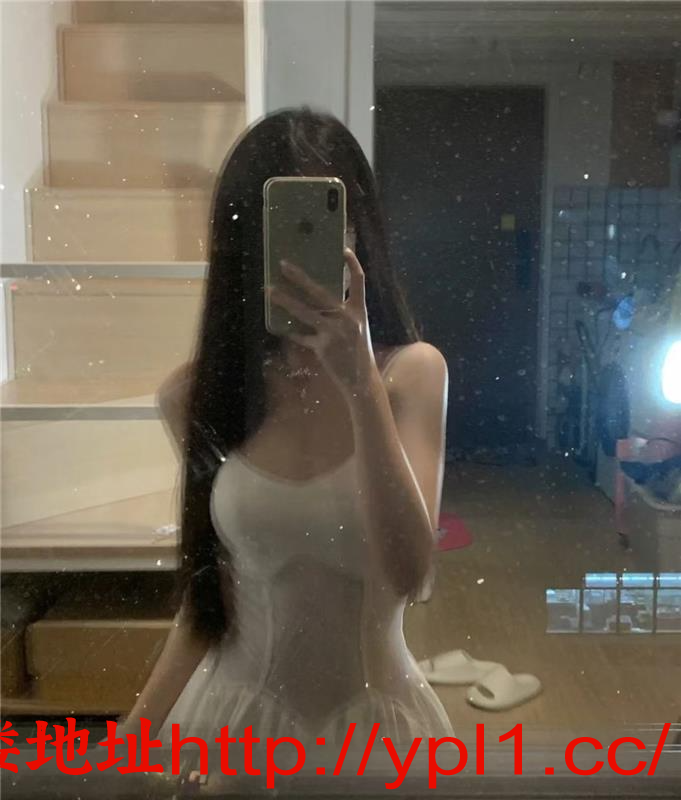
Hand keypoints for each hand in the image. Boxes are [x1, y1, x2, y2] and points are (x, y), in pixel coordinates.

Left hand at [268, 248, 375, 393]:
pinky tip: (278, 325)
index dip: (352, 264)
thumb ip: (342, 311)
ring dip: (285, 300)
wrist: (361, 379)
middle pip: (321, 292)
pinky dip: (290, 331)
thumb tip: (316, 294)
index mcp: (360, 310)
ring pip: (305, 312)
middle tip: (283, 265)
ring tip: (270, 290)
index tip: (342, 249)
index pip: (359, 280)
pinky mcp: (323, 347)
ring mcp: (334, 333)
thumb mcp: (357, 327)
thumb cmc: (357, 350)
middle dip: (300, 277)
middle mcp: (348, 318)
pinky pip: (301, 336)